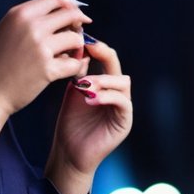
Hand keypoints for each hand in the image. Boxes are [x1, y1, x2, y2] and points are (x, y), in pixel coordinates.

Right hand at [0, 0, 89, 166]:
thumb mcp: (7, 31)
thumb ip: (30, 21)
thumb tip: (62, 15)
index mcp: (20, 13)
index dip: (71, 7)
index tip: (75, 17)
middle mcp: (30, 25)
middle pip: (71, 15)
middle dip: (78, 26)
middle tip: (75, 38)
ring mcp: (39, 46)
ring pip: (76, 38)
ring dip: (76, 49)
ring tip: (67, 58)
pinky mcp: (47, 68)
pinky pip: (75, 63)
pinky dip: (75, 67)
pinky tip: (69, 71)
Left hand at [46, 38, 132, 193]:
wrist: (69, 153)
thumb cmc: (70, 124)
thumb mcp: (73, 92)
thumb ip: (78, 72)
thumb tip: (80, 48)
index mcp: (106, 85)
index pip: (107, 59)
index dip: (98, 48)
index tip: (83, 40)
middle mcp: (117, 93)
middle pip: (117, 67)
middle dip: (104, 55)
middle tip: (89, 50)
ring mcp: (123, 108)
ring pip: (123, 82)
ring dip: (103, 79)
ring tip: (84, 84)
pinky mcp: (125, 122)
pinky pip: (123, 103)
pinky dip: (107, 97)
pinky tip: (89, 99)